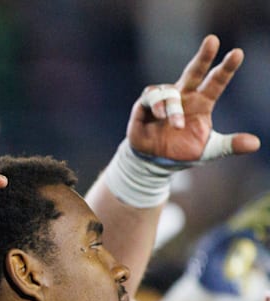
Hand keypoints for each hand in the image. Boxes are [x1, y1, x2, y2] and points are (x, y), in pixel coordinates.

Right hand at [126, 35, 258, 164]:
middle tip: (213, 40)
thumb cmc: (182, 150)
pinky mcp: (145, 105)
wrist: (153, 161)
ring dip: (173, 109)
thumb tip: (255, 144)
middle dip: (203, 56)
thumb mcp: (210, 150)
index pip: (216, 81)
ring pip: (170, 92)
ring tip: (177, 125)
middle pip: (194, 71)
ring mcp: (164, 99)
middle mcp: (184, 96)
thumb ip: (230, 145)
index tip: (237, 53)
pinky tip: (160, 116)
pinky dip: (157, 105)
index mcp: (202, 102)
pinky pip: (151, 97)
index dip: (227, 68)